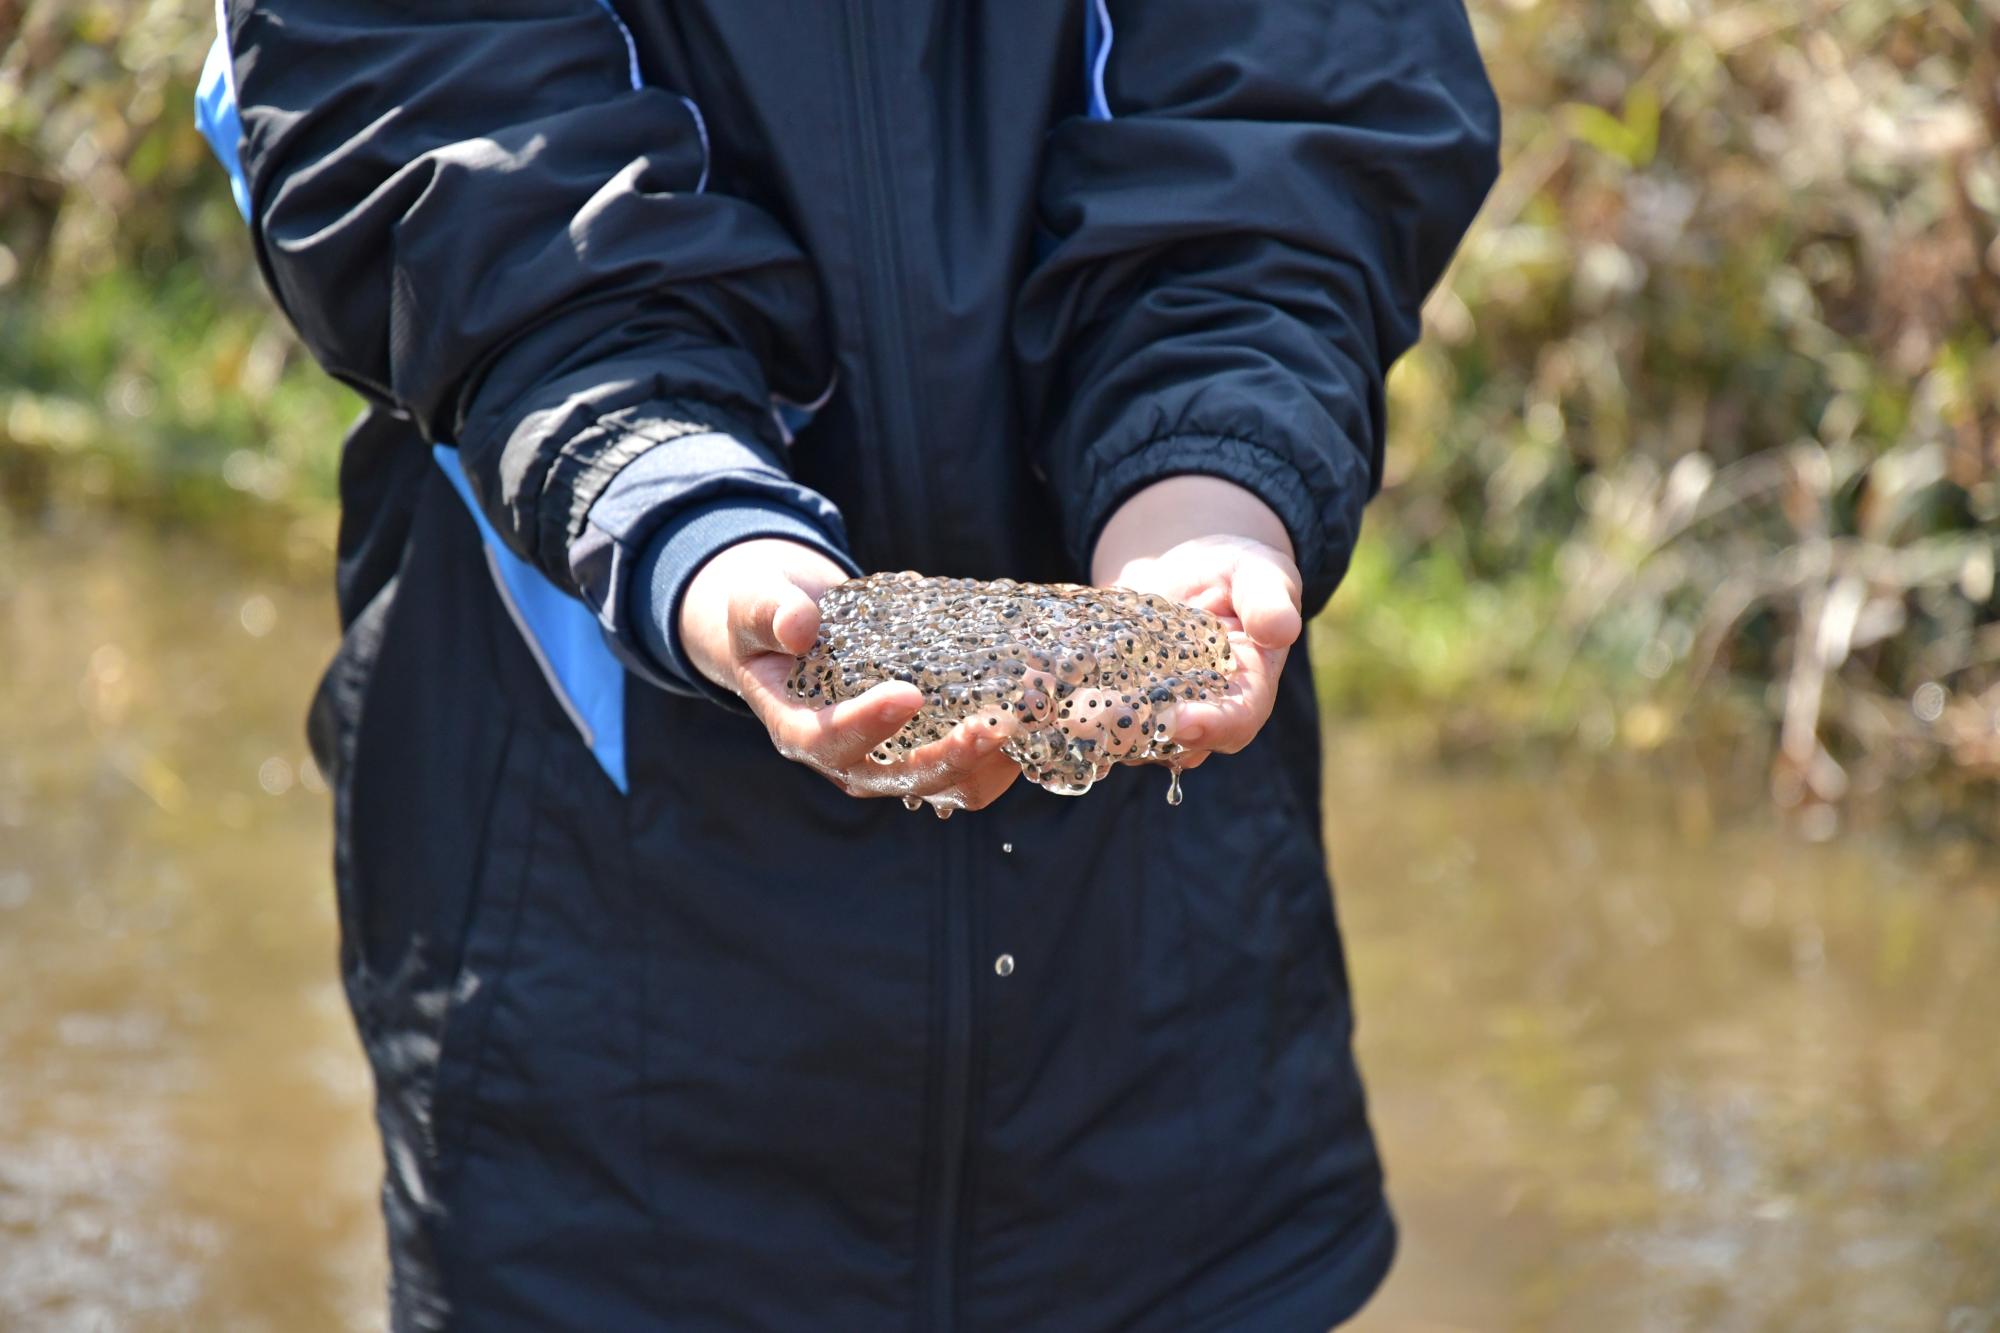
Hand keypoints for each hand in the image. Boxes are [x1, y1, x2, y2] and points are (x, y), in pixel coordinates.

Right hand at [679, 539, 1022, 814]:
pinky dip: (997, 760)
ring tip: (1024, 726)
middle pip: (894, 780)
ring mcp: (884, 761)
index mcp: (796, 726)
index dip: (868, 724)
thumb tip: (800, 627)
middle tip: (993, 725)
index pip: (827, 740)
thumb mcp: (755, 602)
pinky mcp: (917, 751)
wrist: (790, 630)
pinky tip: (1030, 727)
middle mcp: (842, 758)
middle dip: (947, 759)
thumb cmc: (768, 615)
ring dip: (984, 767)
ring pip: (939, 788)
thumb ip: (769, 611)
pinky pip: (962, 774)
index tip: (910, 694)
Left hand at [1090, 477, 1303, 769]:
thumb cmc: (1237, 571)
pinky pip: (1096, 716)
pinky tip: (1043, 687)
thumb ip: (1269, 599)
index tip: (1177, 721)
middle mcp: (1203, 715)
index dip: (1209, 726)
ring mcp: (1158, 715)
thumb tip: (1282, 629)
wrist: (1186, 568)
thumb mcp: (1260, 572)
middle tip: (1101, 721)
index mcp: (1249, 691)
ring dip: (1097, 729)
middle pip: (1176, 742)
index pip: (1236, 721)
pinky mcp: (1120, 703)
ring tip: (1065, 710)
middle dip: (1138, 735)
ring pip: (1130, 738)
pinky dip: (1070, 705)